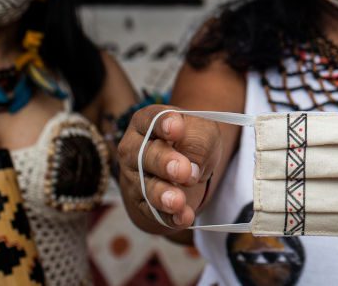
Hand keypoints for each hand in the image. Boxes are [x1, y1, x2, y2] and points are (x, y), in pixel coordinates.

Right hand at [116, 105, 220, 232]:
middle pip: (144, 156)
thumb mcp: (203, 131)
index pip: (150, 120)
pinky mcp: (142, 204)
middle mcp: (133, 149)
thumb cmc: (192, 140)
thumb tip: (191, 165)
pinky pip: (154, 213)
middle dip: (164, 163)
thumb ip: (198, 141)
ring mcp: (135, 178)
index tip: (177, 128)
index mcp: (146, 122)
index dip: (163, 124)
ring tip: (179, 201)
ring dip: (162, 195)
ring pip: (146, 188)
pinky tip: (184, 218)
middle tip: (183, 170)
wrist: (189, 166)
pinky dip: (170, 217)